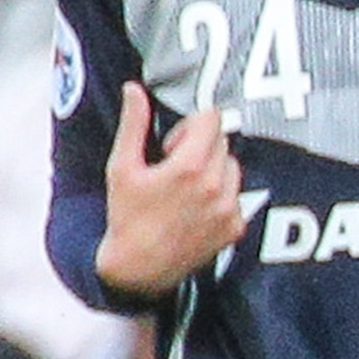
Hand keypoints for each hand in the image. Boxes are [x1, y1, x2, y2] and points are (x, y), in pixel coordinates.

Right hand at [97, 81, 244, 296]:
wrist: (139, 268)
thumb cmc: (126, 218)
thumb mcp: (122, 167)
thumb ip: (133, 124)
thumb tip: (134, 90)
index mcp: (189, 167)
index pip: (212, 118)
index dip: (189, 125)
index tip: (172, 145)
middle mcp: (216, 187)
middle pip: (222, 140)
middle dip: (200, 145)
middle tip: (174, 168)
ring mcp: (228, 209)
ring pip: (232, 166)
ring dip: (213, 169)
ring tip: (185, 189)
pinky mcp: (235, 227)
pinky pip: (236, 195)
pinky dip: (221, 196)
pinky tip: (195, 208)